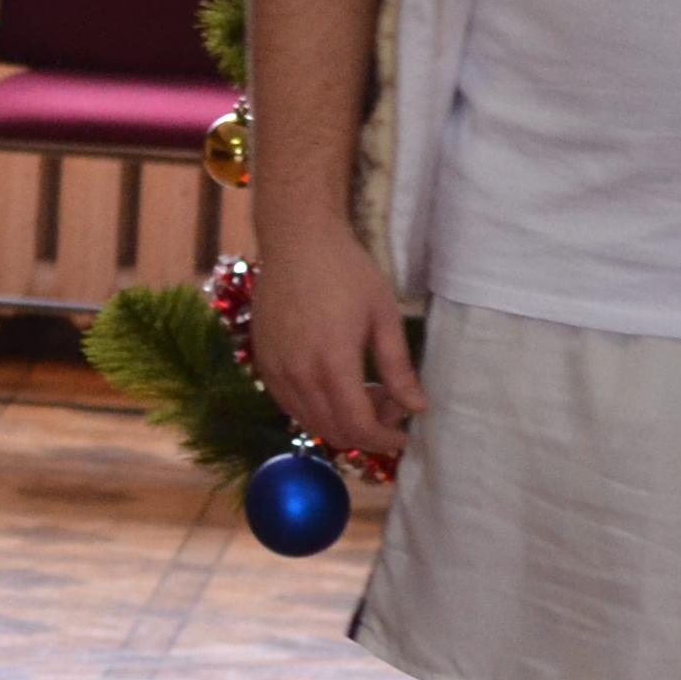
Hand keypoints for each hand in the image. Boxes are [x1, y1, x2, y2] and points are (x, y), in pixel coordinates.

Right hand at [249, 214, 424, 461]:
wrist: (296, 239)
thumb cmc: (347, 271)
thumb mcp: (383, 316)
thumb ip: (398, 368)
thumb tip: (417, 408)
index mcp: (333, 363)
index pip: (358, 426)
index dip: (384, 440)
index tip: (404, 435)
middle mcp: (298, 373)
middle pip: (334, 430)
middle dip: (367, 430)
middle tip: (388, 404)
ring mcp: (275, 368)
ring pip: (309, 421)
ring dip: (340, 421)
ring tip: (362, 393)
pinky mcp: (262, 360)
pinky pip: (288, 403)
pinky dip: (313, 409)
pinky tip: (331, 387)